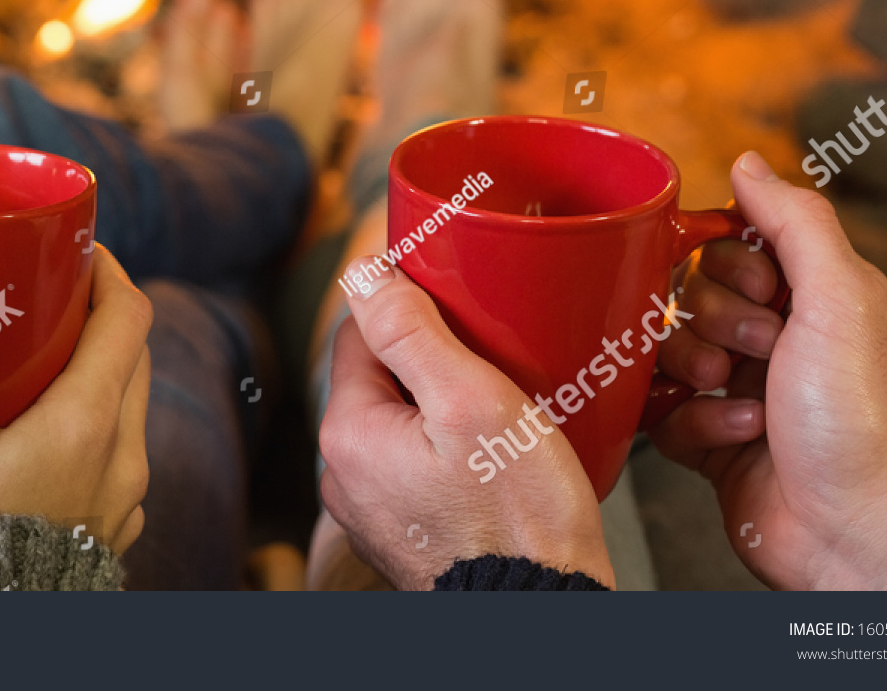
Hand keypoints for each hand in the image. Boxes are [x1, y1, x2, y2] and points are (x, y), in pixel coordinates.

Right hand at [0, 238, 151, 553]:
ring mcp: (123, 495)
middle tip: (41, 289)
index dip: (104, 268)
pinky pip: (117, 452)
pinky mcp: (109, 526)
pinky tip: (37, 425)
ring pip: (127, 404)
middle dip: (94, 312)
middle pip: (130, 353)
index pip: (128, 313)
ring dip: (94, 367)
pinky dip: (91, 419)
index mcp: (89, 419)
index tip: (69, 246)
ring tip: (33, 353)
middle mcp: (123, 454)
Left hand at [318, 258, 613, 589]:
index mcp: (348, 433)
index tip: (457, 302)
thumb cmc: (518, 519)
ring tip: (501, 405)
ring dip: (443, 404)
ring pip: (402, 421)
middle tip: (493, 357)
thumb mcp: (470, 401)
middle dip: (432, 357)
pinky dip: (451, 448)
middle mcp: (344, 475)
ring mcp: (373, 508)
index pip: (359, 332)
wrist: (542, 613)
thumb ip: (411, 332)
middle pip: (381, 377)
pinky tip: (495, 452)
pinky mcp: (407, 531)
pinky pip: (418, 465)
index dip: (409, 306)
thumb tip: (363, 273)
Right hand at [650, 151, 886, 589]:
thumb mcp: (840, 299)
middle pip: (692, 294)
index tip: (764, 292)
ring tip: (738, 396)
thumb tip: (748, 162)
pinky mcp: (711, 442)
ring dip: (696, 372)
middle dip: (713, 322)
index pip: (734, 245)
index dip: (732, 265)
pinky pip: (661, 411)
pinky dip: (690, 423)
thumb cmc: (863, 421)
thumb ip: (795, 220)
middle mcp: (779, 342)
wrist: (857, 533)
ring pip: (670, 350)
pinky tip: (736, 436)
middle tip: (757, 352)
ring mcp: (742, 391)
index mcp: (816, 299)